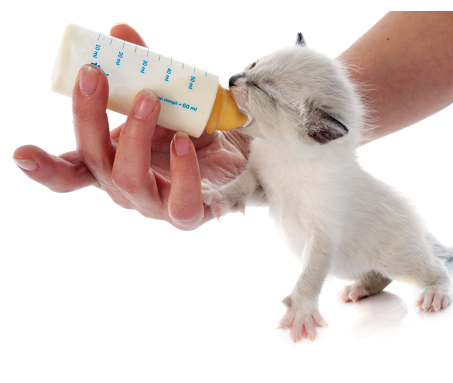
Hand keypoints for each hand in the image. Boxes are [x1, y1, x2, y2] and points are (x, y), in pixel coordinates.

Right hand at [12, 23, 250, 230]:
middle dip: (89, 116)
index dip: (44, 167)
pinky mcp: (188, 213)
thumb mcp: (165, 95)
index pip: (69, 171)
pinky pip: (181, 202)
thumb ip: (142, 69)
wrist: (238, 153)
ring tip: (150, 99)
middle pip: (95, 161)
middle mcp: (125, 187)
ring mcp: (154, 204)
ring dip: (134, 135)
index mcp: (111, 162)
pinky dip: (181, 173)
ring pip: (129, 179)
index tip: (22, 153)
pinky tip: (183, 144)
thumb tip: (120, 32)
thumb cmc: (192, 128)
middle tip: (94, 74)